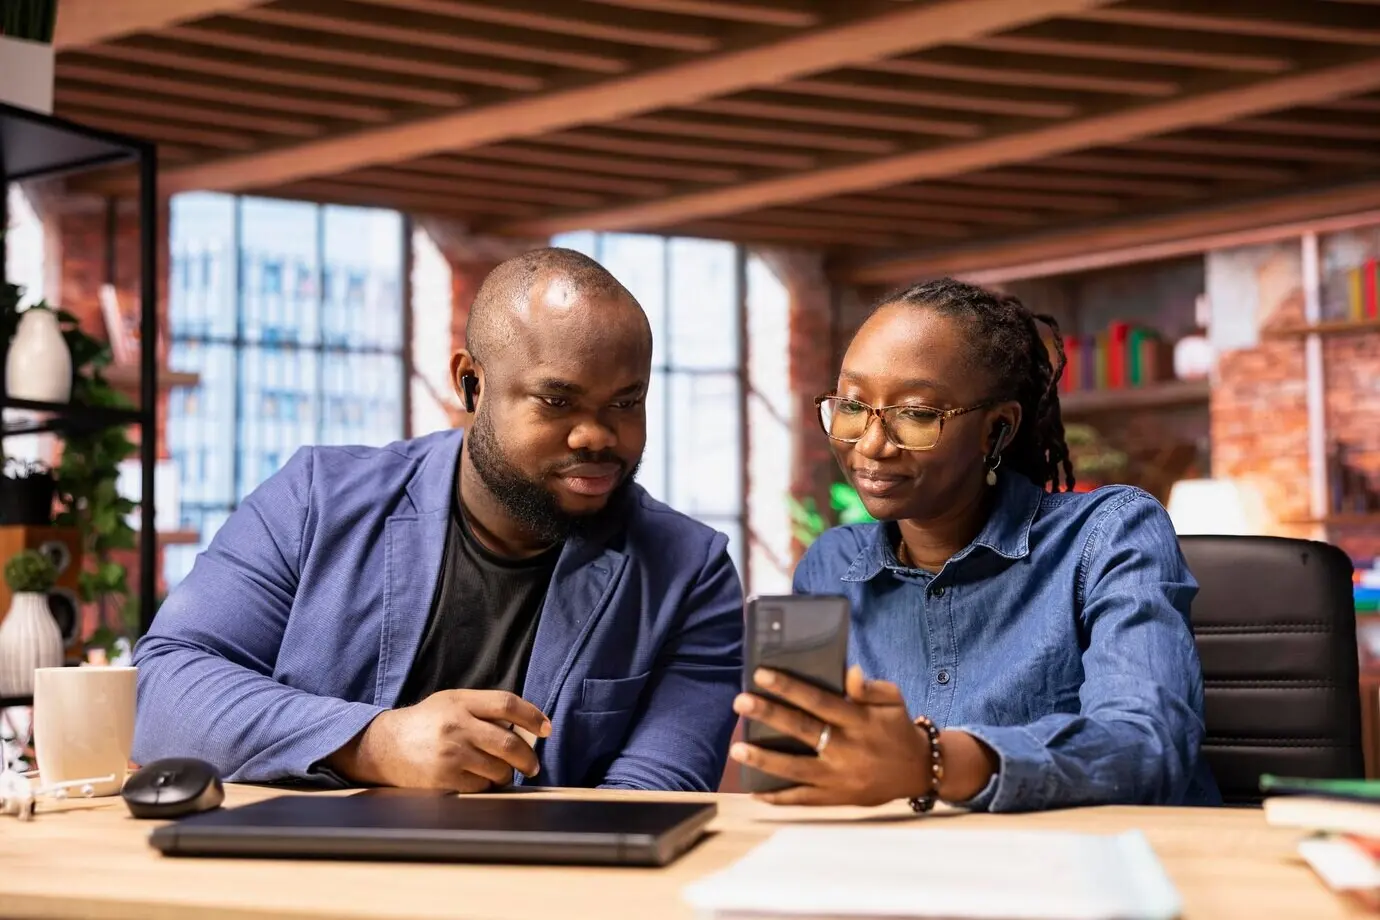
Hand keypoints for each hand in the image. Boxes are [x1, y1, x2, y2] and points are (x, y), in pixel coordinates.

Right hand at [329, 690, 550, 792]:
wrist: (384, 746)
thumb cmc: (426, 723)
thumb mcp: (452, 702)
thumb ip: (484, 709)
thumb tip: (526, 726)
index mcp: (461, 702)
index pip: (507, 704)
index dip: (533, 716)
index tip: (546, 728)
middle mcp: (457, 726)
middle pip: (509, 743)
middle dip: (528, 758)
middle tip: (533, 765)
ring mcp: (450, 754)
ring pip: (499, 769)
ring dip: (507, 774)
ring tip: (502, 773)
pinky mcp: (443, 779)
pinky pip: (481, 787)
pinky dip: (488, 786)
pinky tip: (480, 780)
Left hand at [730, 665, 930, 805]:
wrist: (917, 771)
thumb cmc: (897, 727)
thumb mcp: (893, 700)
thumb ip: (870, 687)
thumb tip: (849, 673)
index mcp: (859, 721)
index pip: (819, 700)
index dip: (790, 687)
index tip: (761, 675)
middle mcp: (847, 749)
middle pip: (803, 731)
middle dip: (769, 716)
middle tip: (740, 703)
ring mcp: (840, 778)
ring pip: (797, 770)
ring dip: (765, 760)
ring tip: (736, 750)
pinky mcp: (837, 798)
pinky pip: (804, 800)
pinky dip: (779, 798)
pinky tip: (755, 790)